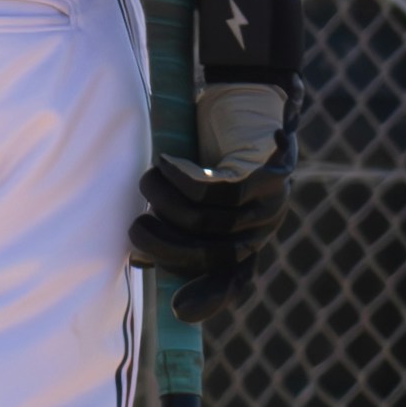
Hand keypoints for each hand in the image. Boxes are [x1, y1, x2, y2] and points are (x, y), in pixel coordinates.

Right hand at [129, 79, 293, 324]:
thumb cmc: (212, 146)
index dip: (209, 299)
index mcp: (249, 239)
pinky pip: (208, 191)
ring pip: (201, 220)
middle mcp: (263, 228)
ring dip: (163, 199)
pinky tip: (166, 163)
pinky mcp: (264, 174)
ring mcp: (268, 203)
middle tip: (136, 227)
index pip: (234, 281)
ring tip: (151, 176)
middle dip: (161, 245)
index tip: (177, 310)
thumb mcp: (196, 193)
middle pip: (204, 254)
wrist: (245, 96)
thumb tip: (143, 262)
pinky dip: (178, 178)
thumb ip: (181, 226)